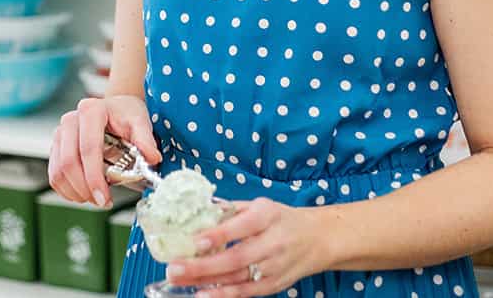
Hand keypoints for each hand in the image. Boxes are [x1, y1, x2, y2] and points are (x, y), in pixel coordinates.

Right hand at [47, 93, 161, 206]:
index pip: (88, 148)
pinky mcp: (56, 146)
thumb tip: (152, 158)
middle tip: (102, 202)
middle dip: (84, 189)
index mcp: (91, 110)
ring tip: (95, 199)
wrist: (115, 109)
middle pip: (69, 162)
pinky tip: (84, 194)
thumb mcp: (140, 122)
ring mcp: (60, 133)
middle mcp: (71, 120)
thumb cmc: (126, 115)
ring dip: (74, 192)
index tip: (104, 198)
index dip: (94, 177)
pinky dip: (66, 190)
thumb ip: (145, 139)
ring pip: (58, 171)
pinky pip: (54, 174)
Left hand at [165, 197, 333, 296]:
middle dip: (203, 266)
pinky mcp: (274, 286)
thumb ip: (231, 210)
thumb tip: (200, 212)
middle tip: (175, 268)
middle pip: (236, 258)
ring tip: (181, 281)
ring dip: (207, 282)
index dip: (218, 235)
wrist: (317, 239)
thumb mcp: (260, 204)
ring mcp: (274, 268)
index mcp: (267, 216)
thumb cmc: (282, 219)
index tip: (195, 241)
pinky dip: (224, 295)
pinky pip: (246, 292)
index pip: (241, 226)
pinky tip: (203, 294)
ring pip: (237, 279)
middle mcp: (272, 243)